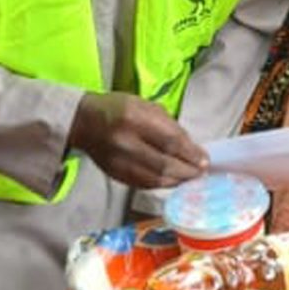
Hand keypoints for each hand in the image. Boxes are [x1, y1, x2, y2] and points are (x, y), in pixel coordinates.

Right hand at [68, 92, 207, 188]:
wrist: (84, 122)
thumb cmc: (118, 108)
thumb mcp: (145, 105)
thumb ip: (168, 125)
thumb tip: (191, 147)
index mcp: (134, 118)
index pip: (170, 141)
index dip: (191, 153)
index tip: (205, 160)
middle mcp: (126, 142)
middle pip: (164, 164)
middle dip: (187, 171)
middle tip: (201, 172)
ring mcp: (119, 162)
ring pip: (155, 179)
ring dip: (177, 181)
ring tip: (190, 178)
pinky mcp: (115, 175)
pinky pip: (144, 184)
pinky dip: (162, 184)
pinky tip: (172, 181)